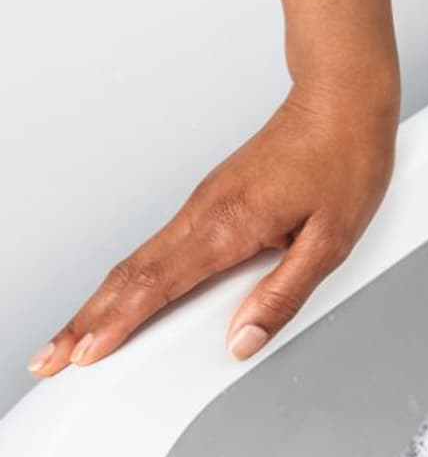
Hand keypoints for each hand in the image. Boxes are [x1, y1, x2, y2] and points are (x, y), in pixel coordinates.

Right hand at [26, 77, 397, 375]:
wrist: (343, 99)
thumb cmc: (345, 158)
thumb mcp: (332, 240)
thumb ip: (285, 295)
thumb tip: (244, 339)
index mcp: (230, 223)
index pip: (157, 284)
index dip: (116, 324)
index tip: (83, 353)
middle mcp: (206, 209)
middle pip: (131, 273)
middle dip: (87, 319)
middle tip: (52, 357)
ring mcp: (205, 199)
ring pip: (141, 257)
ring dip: (103, 298)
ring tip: (75, 336)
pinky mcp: (213, 195)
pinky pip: (162, 242)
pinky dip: (133, 275)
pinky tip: (125, 296)